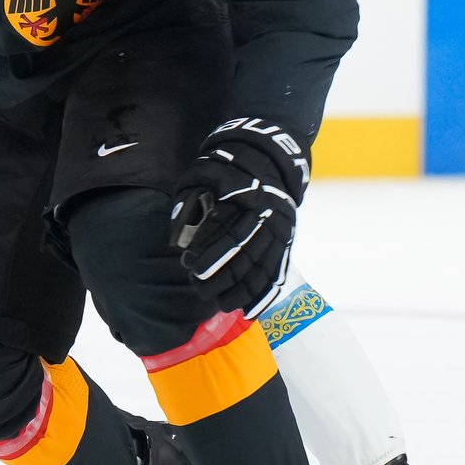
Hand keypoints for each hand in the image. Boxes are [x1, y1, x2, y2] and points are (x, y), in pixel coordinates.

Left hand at [169, 118, 309, 317]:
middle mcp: (270, 214)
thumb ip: (188, 201)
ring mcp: (282, 228)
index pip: (229, 231)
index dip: (209, 252)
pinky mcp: (288, 239)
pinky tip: (251, 310)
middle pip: (246, 254)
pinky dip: (265, 293)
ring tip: (222, 305)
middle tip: (199, 290)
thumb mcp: (202, 172)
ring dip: (243, 290)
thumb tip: (176, 238)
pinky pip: (278, 271)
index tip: (189, 264)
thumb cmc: (226, 166)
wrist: (268, 155)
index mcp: (249, 197)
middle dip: (223, 276)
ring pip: (263, 266)